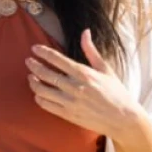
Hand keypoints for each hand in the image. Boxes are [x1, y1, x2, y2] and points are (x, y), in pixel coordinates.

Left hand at [28, 31, 145, 142]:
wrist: (123, 119)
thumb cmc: (117, 93)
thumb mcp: (106, 69)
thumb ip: (91, 51)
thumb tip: (85, 32)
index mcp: (85, 74)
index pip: (58, 60)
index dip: (44, 53)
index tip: (34, 48)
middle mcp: (75, 87)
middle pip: (47, 74)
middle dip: (34, 66)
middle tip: (28, 61)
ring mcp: (70, 102)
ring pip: (43, 91)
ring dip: (33, 82)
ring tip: (30, 77)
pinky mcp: (68, 115)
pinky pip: (47, 106)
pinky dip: (39, 98)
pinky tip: (38, 94)